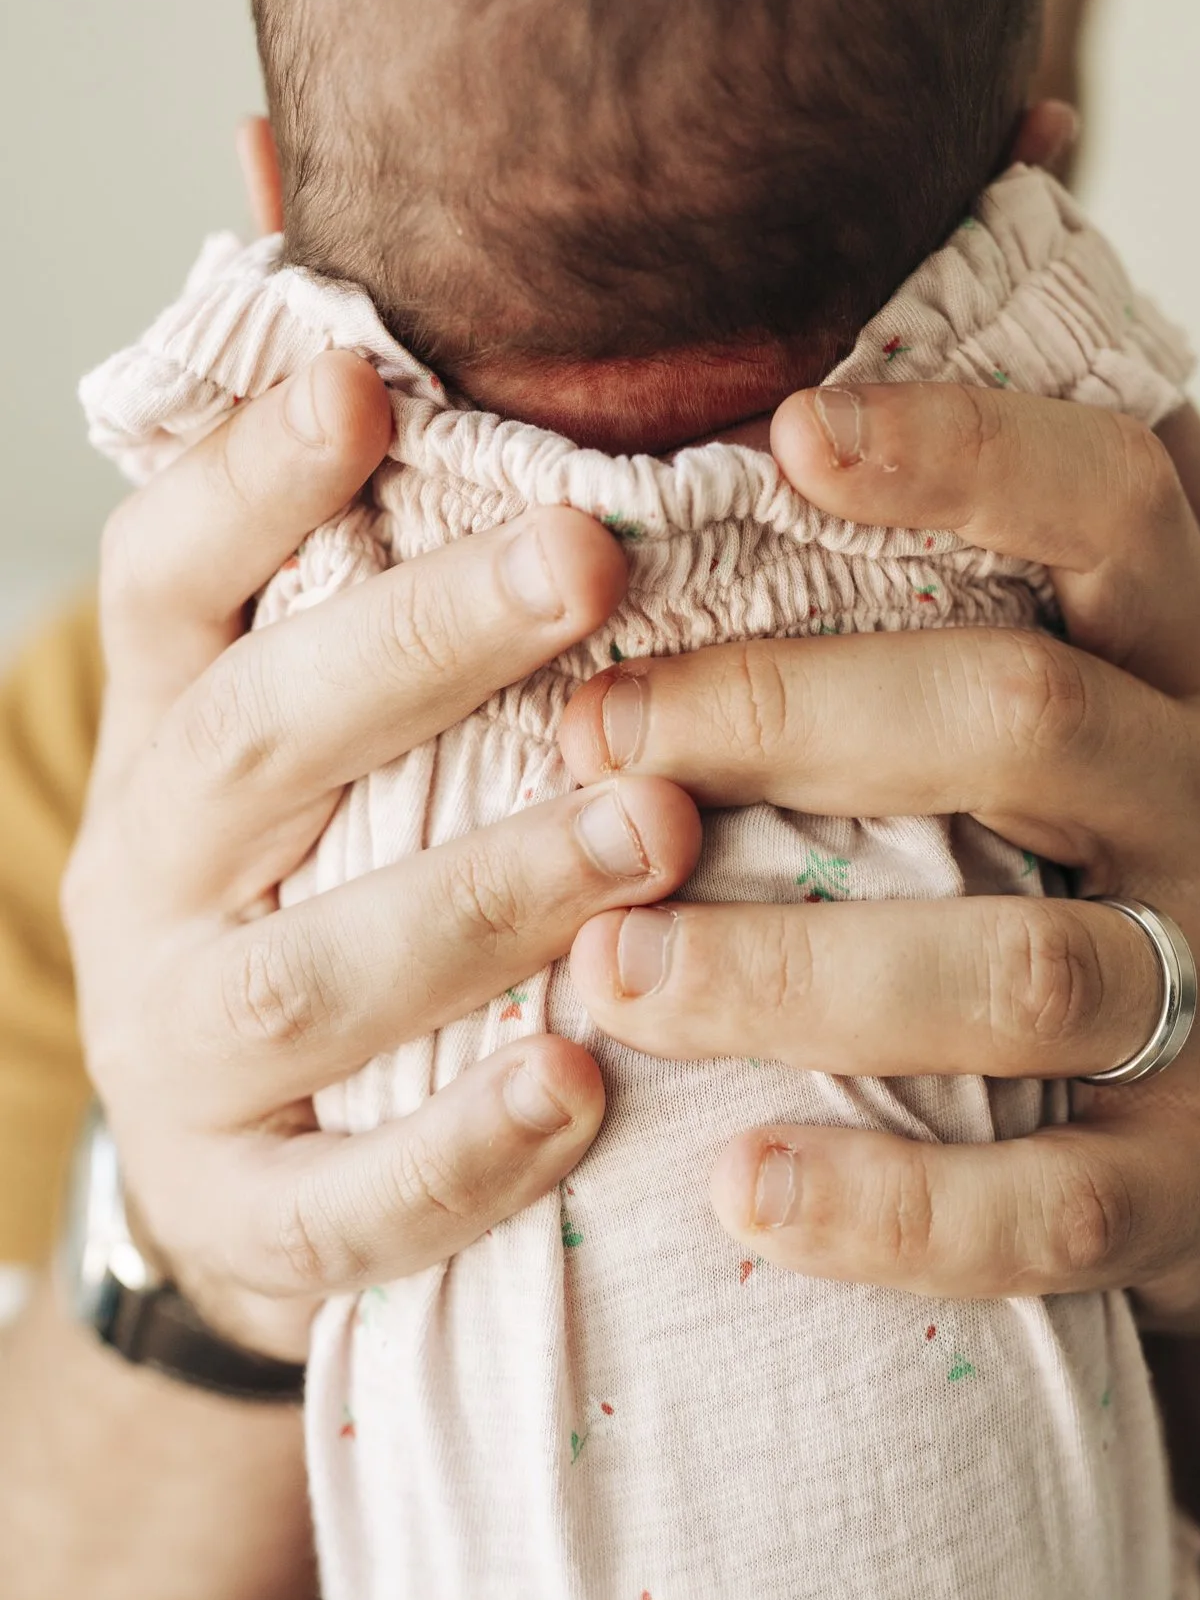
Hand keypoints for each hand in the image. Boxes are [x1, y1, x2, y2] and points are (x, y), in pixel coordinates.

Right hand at [63, 355, 700, 1356]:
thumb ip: (393, 621)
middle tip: (588, 561)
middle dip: (417, 648)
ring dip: (480, 894)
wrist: (243, 1175)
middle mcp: (151, 880)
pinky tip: (577, 1085)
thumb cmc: (333, 899)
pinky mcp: (246, 1216)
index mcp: (174, 739)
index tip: (359, 383)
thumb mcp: (331, 753)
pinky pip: (341, 1201)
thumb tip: (530, 426)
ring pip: (305, 978)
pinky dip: (460, 1153)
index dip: (246, 483)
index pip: (169, 582)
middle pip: (252, 744)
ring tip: (648, 826)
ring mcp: (180, 1058)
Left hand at [561, 381, 1199, 1328]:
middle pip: (1030, 718)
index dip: (968, 450)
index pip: (1120, 507)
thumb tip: (711, 477)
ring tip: (609, 971)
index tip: (789, 431)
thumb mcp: (1081, 750)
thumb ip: (948, 643)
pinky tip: (738, 1189)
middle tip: (590, 743)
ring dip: (791, 971)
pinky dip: (886, 1205)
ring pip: (1022, 971)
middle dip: (787, 717)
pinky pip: (1049, 1205)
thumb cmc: (1094, 901)